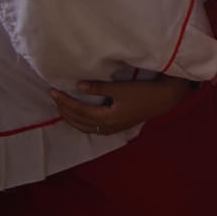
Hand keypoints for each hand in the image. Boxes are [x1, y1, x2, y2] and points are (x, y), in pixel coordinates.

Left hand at [49, 78, 190, 134]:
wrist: (163, 99)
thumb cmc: (143, 91)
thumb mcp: (121, 88)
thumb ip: (99, 88)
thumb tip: (78, 86)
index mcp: (106, 118)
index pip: (79, 111)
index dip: (65, 102)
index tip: (53, 92)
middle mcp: (107, 127)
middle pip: (79, 121)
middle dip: (64, 110)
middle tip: (54, 98)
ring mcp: (112, 129)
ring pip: (84, 127)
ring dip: (71, 118)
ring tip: (62, 108)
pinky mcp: (116, 127)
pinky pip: (92, 128)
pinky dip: (81, 123)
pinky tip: (79, 117)